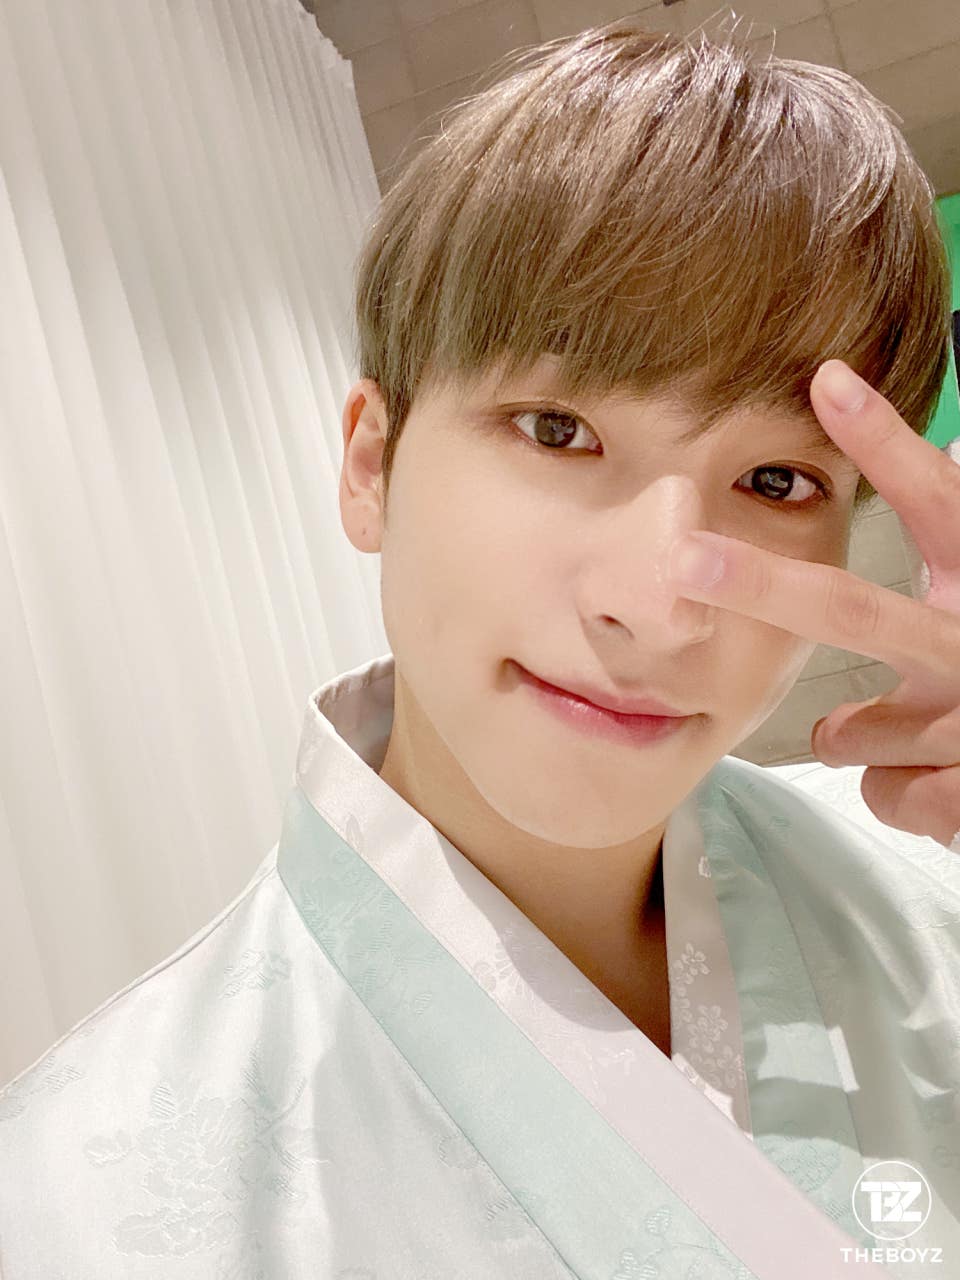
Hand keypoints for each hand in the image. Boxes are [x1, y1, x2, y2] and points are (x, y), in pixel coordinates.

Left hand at [666, 359, 959, 850]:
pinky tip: (944, 784)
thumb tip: (920, 491)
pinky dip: (899, 788)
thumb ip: (929, 584)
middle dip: (763, 584)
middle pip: (856, 610)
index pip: (936, 503)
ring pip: (850, 731)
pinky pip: (883, 791)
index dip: (885, 442)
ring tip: (920, 740)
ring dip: (867, 735)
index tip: (826, 380)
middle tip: (684, 558)